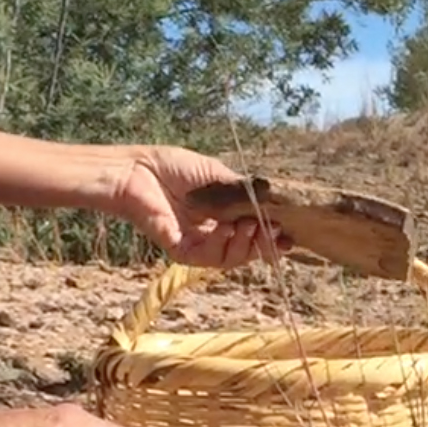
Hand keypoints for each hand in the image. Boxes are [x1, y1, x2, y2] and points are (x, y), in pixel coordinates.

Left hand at [113, 145, 286, 267]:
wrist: (139, 170)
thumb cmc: (173, 168)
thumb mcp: (218, 176)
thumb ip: (244, 191)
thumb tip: (274, 199)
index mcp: (223, 217)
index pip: (252, 233)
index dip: (271, 237)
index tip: (288, 235)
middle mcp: (212, 235)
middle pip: (245, 250)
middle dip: (263, 242)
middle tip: (273, 230)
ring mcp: (197, 245)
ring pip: (230, 258)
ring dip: (245, 245)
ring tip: (249, 226)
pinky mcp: (181, 251)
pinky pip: (208, 256)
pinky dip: (221, 244)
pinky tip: (226, 229)